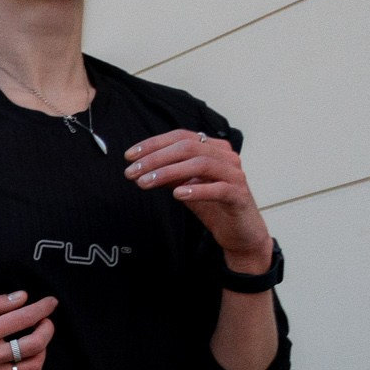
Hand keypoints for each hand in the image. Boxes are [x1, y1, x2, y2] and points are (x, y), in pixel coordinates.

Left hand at [124, 130, 273, 269]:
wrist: (239, 232)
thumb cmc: (213, 206)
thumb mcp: (186, 186)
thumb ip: (169, 174)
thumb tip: (141, 167)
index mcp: (213, 149)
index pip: (181, 137)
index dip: (153, 144)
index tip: (129, 156)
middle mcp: (226, 157)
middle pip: (188, 147)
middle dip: (155, 158)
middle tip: (132, 172)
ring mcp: (235, 175)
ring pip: (201, 164)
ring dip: (169, 172)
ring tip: (146, 183)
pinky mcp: (239, 196)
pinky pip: (219, 188)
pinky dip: (197, 189)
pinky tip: (177, 194)